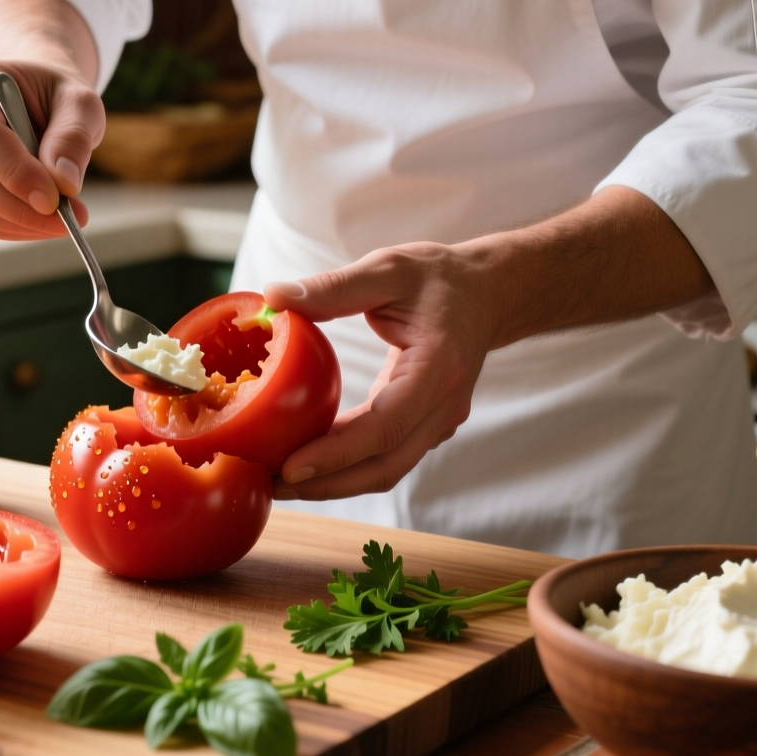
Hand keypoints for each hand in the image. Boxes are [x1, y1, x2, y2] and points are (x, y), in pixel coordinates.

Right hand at [0, 58, 100, 239]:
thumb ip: (74, 136)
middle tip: (68, 218)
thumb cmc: (54, 93)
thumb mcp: (80, 101)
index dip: (16, 173)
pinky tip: (41, 219)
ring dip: (20, 223)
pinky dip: (13, 227)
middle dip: (21, 208)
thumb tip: (64, 183)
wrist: (32, 93)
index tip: (54, 199)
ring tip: (62, 219)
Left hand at [262, 243, 498, 500]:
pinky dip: (347, 467)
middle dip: (325, 484)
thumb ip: (334, 287)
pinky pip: (386, 457)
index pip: (386, 425)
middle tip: (269, 486)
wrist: (487, 295)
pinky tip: (307, 459)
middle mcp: (443, 406)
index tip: (289, 468)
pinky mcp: (426, 427)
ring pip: (385, 470)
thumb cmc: (439, 279)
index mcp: (437, 368)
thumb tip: (273, 297)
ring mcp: (438, 422)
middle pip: (384, 465)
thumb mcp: (388, 269)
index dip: (337, 454)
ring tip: (278, 481)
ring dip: (333, 483)